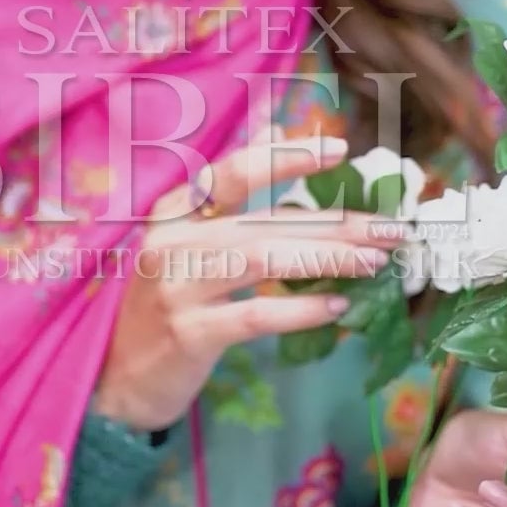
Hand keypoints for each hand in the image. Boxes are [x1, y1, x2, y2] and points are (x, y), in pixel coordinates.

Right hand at [91, 127, 401, 432]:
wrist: (116, 378)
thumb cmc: (163, 303)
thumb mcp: (186, 240)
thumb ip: (229, 190)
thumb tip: (272, 129)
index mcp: (173, 212)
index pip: (234, 173)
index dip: (286, 158)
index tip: (340, 149)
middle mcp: (171, 241)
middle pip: (265, 223)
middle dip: (335, 224)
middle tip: (390, 228)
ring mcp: (176, 288)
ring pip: (263, 261)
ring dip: (326, 259)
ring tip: (374, 261)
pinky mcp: (188, 334)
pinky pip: (256, 315)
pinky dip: (301, 310)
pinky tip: (337, 307)